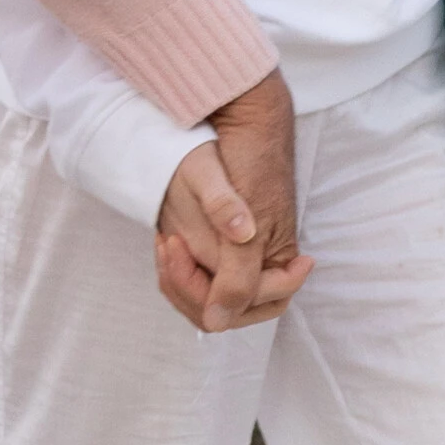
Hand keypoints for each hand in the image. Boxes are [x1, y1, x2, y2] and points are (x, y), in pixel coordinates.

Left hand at [157, 69, 312, 332]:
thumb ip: (236, 275)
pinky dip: (178, 264)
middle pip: (226, 307)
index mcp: (279, 262)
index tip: (184, 253)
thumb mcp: (243, 225)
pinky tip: (165, 240)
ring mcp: (243, 254)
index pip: (250, 306)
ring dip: (180, 277)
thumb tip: (218, 320)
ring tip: (166, 243)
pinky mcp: (222, 243)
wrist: (247, 123)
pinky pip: (199, 272)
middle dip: (192, 288)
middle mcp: (263, 263)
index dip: (215, 295)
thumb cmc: (251, 167)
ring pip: (208, 292)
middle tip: (171, 247)